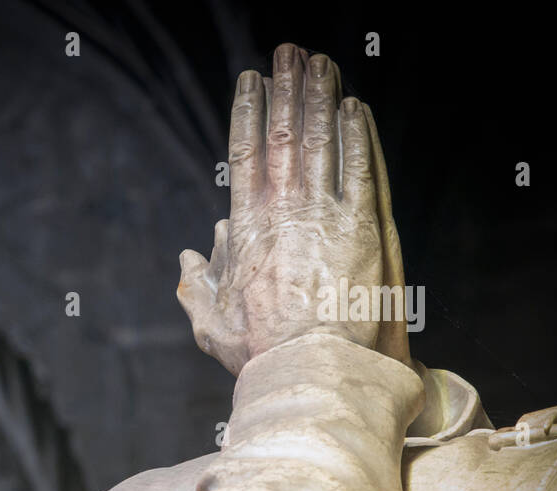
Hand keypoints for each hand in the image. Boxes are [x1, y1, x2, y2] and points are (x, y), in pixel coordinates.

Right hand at [178, 43, 411, 374]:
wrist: (319, 371)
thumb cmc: (263, 354)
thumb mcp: (212, 324)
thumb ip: (196, 286)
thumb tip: (188, 258)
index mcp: (246, 229)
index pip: (246, 154)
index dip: (249, 112)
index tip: (250, 82)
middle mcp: (287, 211)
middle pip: (288, 134)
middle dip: (288, 89)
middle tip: (289, 53)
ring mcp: (330, 214)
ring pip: (326, 140)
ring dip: (323, 97)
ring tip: (322, 63)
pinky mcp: (369, 226)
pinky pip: (364, 167)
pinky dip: (360, 135)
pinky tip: (357, 108)